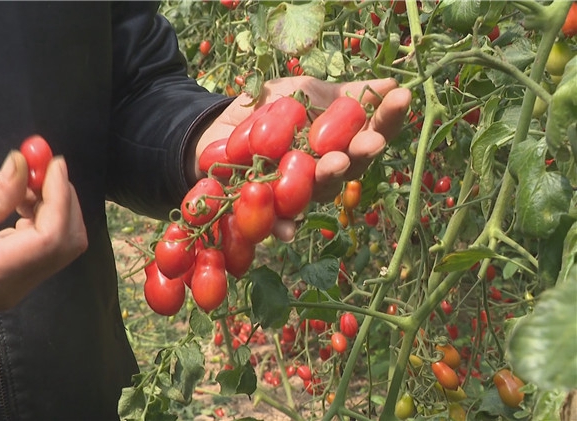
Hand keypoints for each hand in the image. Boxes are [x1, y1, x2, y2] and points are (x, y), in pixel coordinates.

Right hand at [0, 150, 86, 341]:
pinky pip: (43, 252)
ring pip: (60, 248)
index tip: (52, 162)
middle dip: (63, 200)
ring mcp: (15, 290)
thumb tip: (23, 164)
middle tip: (40, 168)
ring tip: (25, 182)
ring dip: (54, 209)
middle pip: (67, 244)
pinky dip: (43, 221)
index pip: (51, 237)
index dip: (60, 196)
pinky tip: (20, 202)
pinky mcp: (12, 284)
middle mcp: (12, 287)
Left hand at [196, 76, 410, 239]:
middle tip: (370, 141)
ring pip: (319, 192)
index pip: (372, 131)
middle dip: (362, 153)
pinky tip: (287, 229)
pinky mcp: (268, 210)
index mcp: (340, 142)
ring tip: (333, 164)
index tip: (402, 97)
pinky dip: (281, 225)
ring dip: (327, 179)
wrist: (217, 126)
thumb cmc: (269, 109)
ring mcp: (300, 193)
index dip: (388, 118)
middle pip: (351, 166)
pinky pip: (277, 222)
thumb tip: (393, 83)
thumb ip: (342, 94)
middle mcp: (326, 171)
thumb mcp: (304, 92)